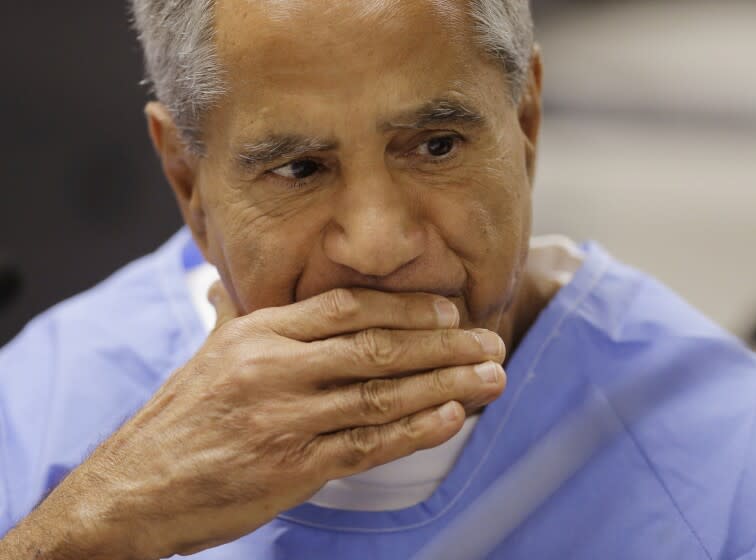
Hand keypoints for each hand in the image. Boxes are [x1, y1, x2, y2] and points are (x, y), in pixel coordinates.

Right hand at [61, 285, 506, 557]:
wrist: (131, 489)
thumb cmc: (176, 422)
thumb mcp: (210, 356)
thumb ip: (241, 320)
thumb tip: (250, 294)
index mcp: (257, 335)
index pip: (346, 307)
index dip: (405, 306)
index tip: (449, 310)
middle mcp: (274, 369)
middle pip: (376, 347)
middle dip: (442, 344)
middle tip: (490, 343)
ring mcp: (285, 419)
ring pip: (380, 394)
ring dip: (444, 384)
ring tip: (491, 378)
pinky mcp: (291, 468)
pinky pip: (366, 445)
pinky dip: (413, 431)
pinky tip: (451, 418)